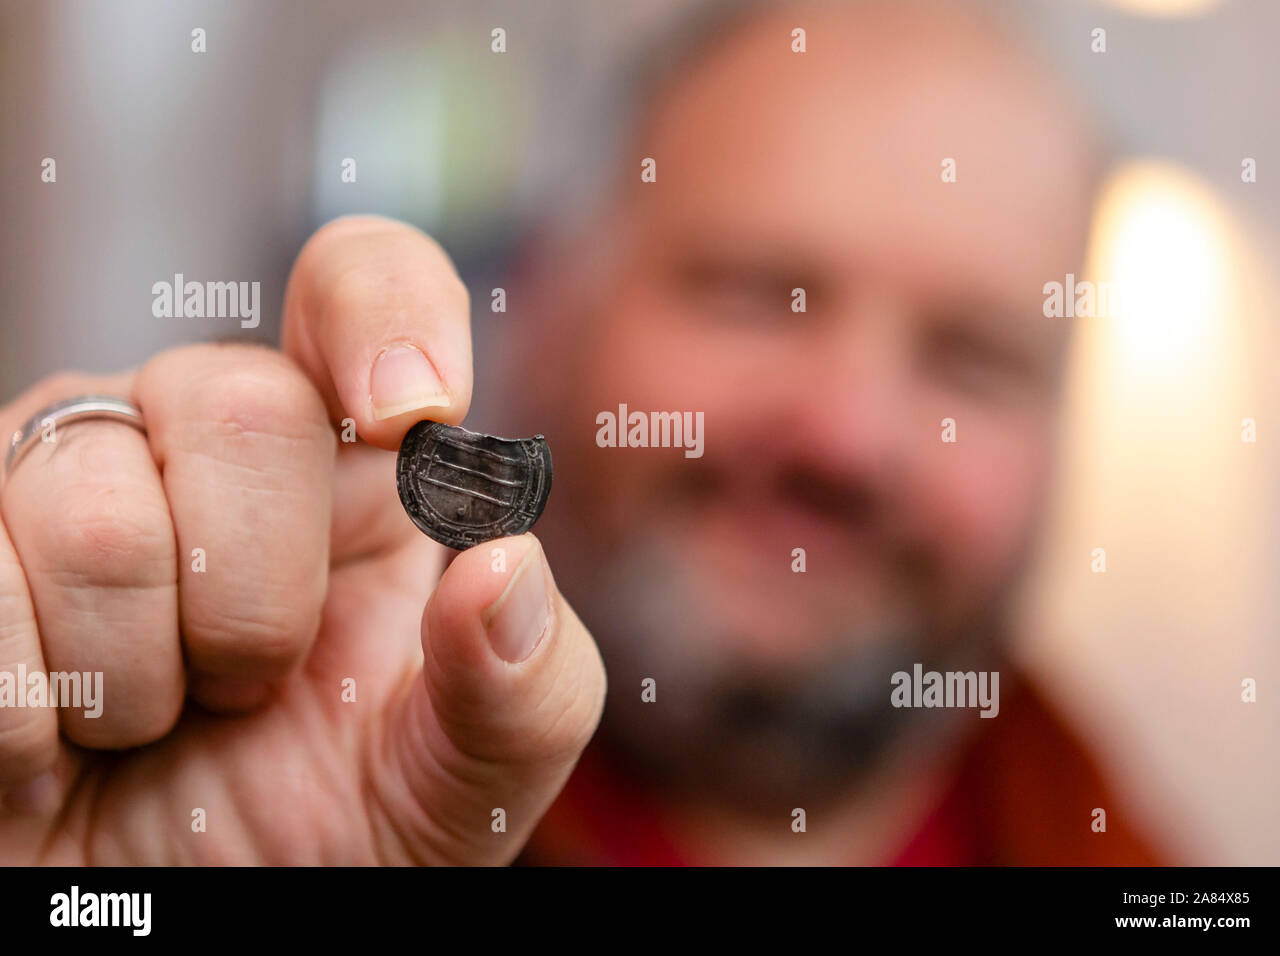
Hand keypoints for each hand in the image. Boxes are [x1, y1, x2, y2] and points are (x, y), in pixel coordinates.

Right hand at [0, 216, 605, 863]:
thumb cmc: (335, 831)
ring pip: (93, 509)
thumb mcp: (463, 774)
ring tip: (148, 722)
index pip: (359, 279)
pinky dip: (30, 721)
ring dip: (142, 677)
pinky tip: (53, 743)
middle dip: (259, 602)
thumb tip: (503, 565)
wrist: (196, 926)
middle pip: (236, 402)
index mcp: (349, 460)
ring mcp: (56, 485)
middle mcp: (197, 439)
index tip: (412, 418)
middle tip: (248, 689)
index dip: (387, 314)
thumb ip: (524, 680)